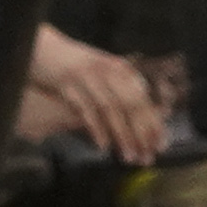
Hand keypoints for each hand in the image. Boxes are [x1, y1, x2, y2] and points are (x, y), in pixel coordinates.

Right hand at [18, 26, 165, 165]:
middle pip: (130, 105)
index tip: (161, 145)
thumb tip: (151, 120)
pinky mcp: (67, 83)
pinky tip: (103, 146)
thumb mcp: (106, 74)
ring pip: (110, 109)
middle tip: (147, 157)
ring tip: (129, 157)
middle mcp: (107, 70)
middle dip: (141, 134)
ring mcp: (87, 76)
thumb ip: (125, 92)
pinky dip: (96, 128)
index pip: (143, 99)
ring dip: (122, 135)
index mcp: (121, 69)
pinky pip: (86, 110)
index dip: (153, 122)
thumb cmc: (79, 67)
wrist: (45, 49)